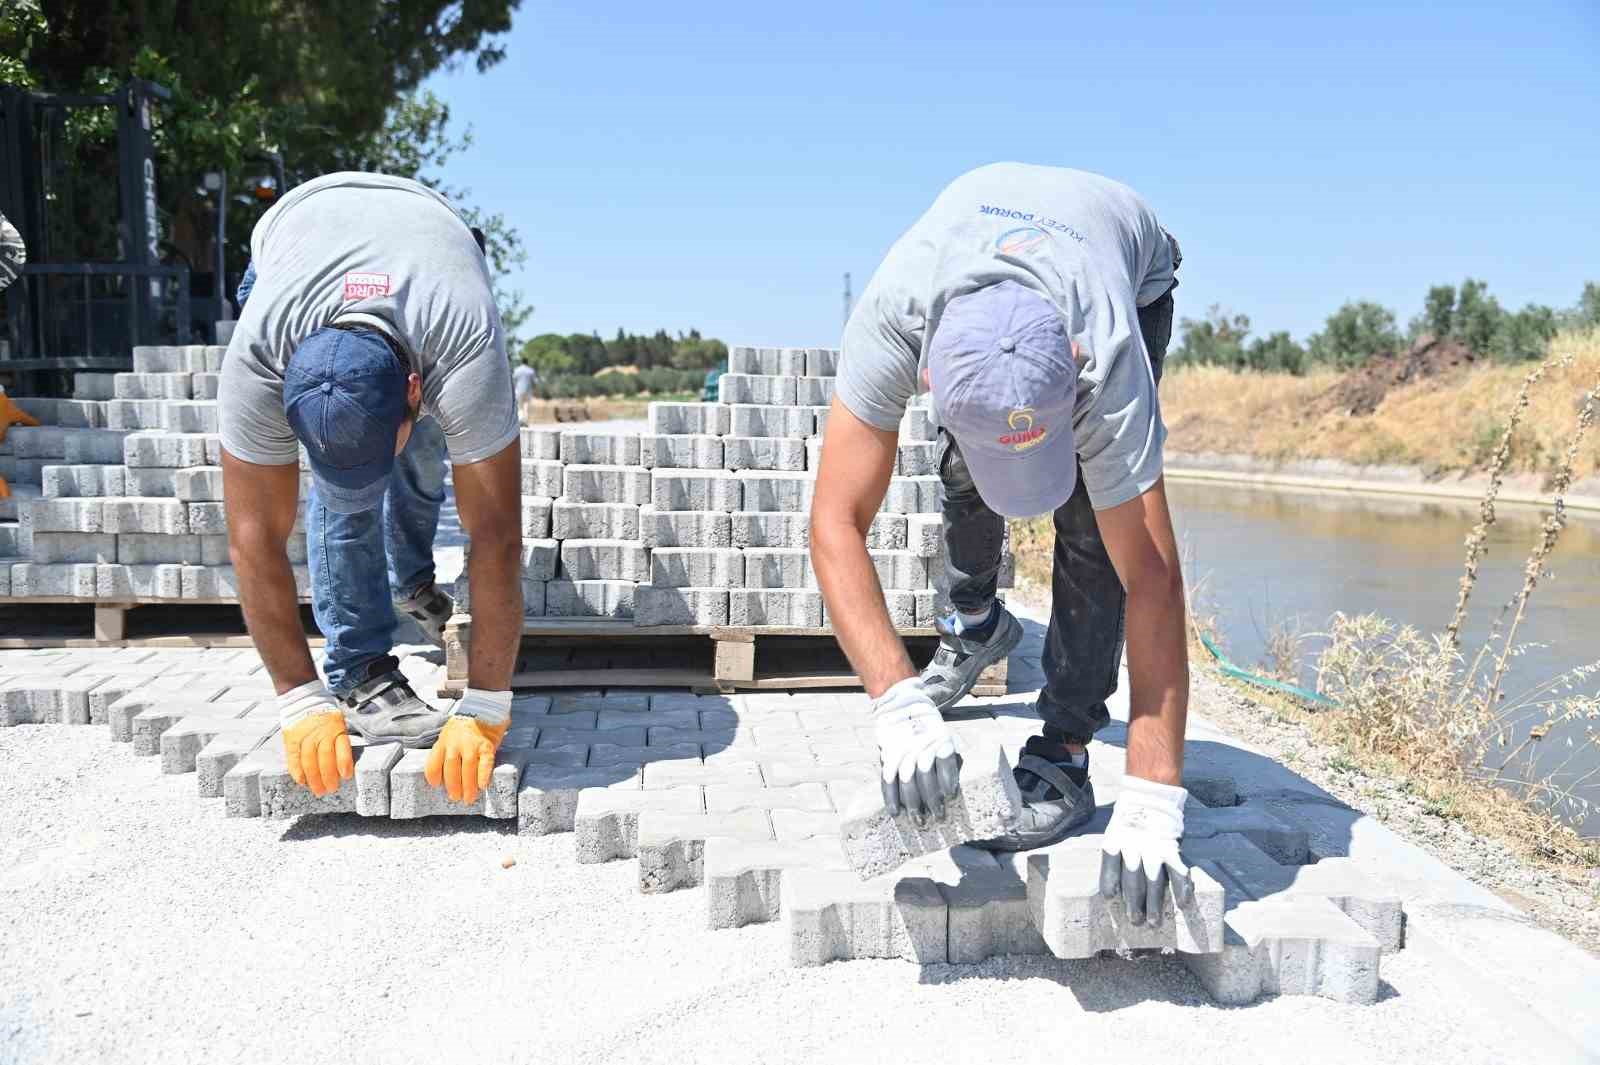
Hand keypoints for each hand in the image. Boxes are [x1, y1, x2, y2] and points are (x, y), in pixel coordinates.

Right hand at [277, 682, 352, 796]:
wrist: (302, 699)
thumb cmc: (324, 715)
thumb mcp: (338, 722)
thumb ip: (340, 740)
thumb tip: (344, 766)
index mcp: (336, 726)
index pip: (342, 747)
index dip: (344, 763)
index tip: (346, 777)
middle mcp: (321, 731)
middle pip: (325, 757)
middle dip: (328, 776)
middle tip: (331, 789)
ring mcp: (304, 735)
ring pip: (309, 760)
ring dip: (314, 778)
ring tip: (319, 790)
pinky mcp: (291, 738)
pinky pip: (294, 758)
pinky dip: (298, 771)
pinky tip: (302, 781)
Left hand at [424, 688, 511, 803]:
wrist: (485, 704)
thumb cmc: (468, 722)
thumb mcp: (450, 732)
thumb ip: (447, 748)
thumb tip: (447, 770)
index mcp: (443, 740)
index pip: (433, 763)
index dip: (434, 777)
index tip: (437, 786)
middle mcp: (455, 742)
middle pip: (451, 768)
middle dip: (453, 786)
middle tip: (456, 797)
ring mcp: (471, 744)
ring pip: (467, 769)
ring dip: (468, 786)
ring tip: (469, 798)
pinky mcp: (487, 745)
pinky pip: (485, 763)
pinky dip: (483, 775)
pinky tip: (483, 785)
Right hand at [870, 677, 960, 826]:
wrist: (903, 703)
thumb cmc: (932, 727)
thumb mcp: (947, 734)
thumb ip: (951, 755)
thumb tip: (957, 782)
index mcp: (940, 738)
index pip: (944, 760)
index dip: (947, 778)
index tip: (951, 795)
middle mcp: (920, 744)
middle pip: (925, 775)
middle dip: (932, 799)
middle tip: (938, 818)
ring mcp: (903, 750)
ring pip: (907, 779)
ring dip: (912, 803)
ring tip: (919, 821)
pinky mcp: (888, 755)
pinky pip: (888, 778)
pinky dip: (890, 796)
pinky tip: (895, 812)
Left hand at [1099, 775, 1191, 926]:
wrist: (1150, 797)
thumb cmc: (1129, 821)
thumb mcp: (1113, 833)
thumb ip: (1114, 855)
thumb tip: (1113, 887)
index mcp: (1115, 843)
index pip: (1109, 868)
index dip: (1110, 885)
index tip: (1110, 900)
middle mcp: (1133, 848)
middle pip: (1132, 880)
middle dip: (1133, 904)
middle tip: (1134, 922)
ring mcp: (1153, 849)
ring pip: (1153, 881)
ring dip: (1154, 904)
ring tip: (1153, 923)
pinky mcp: (1170, 849)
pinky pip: (1177, 872)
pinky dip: (1181, 889)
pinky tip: (1182, 904)